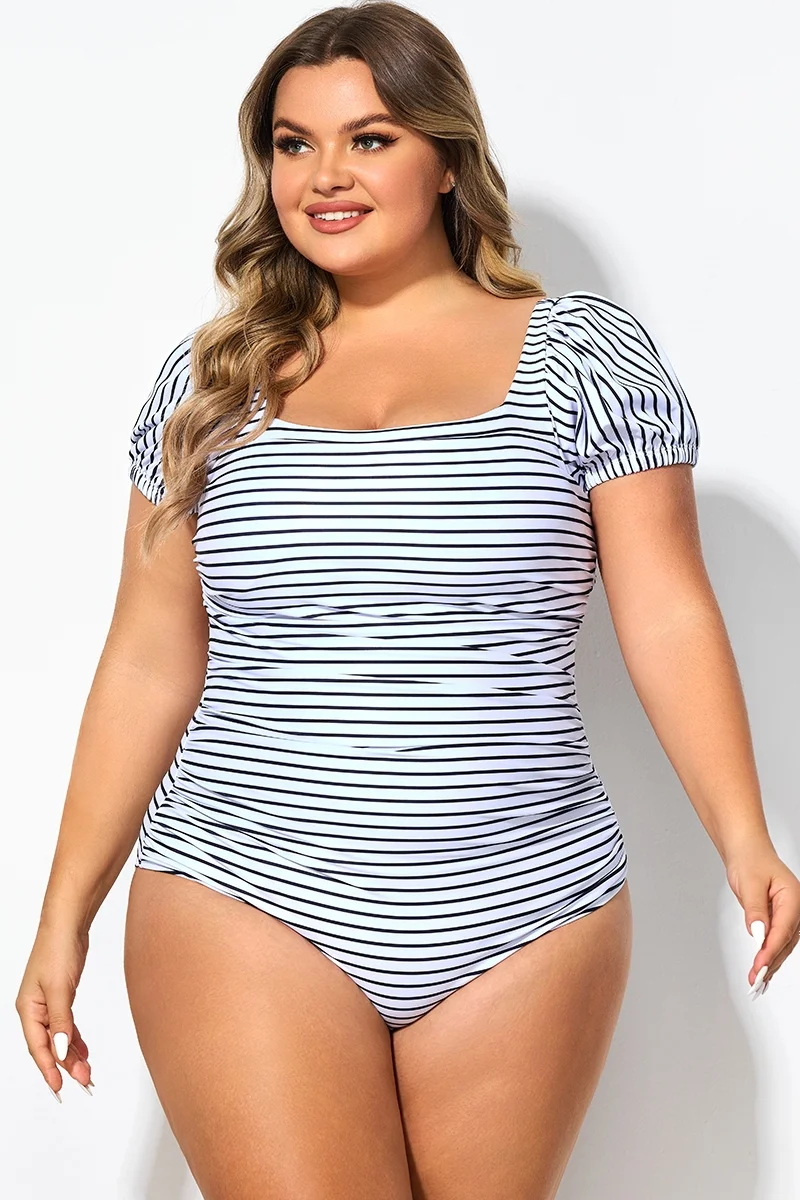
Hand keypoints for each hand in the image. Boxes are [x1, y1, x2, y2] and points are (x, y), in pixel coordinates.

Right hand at [15, 923, 93, 1101]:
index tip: (60, 1088)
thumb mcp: (60, 989)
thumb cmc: (57, 950)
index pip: (38, 1047)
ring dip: (72, 1054)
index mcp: (28, 1009)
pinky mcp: (61, 996)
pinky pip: (66, 1025)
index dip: (48, 1069)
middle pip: (49, 1045)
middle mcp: (35, 1009)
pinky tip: (84, 1050)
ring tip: (87, 1071)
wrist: (68, 924)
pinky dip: (75, 1038)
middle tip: (85, 1081)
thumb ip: (61, 1022)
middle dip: (66, 1065)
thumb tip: (62, 1051)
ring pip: (59, 1037)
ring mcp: (48, 1003)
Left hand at [725, 846, 799, 997]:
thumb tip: (758, 933)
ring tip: (756, 981)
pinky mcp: (779, 919)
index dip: (771, 949)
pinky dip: (769, 956)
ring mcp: (788, 915)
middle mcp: (795, 908)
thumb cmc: (750, 860)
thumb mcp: (750, 883)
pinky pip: (776, 941)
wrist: (747, 851)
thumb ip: (755, 909)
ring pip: (782, 945)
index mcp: (793, 897)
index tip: (760, 965)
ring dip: (770, 963)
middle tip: (756, 980)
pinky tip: (762, 971)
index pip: (783, 929)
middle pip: (785, 941)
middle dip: (771, 962)